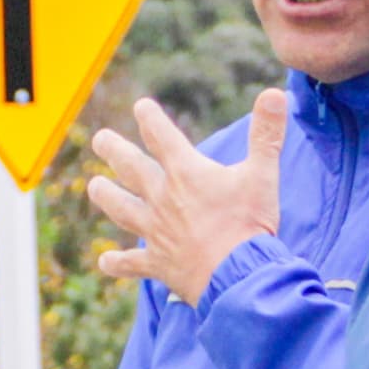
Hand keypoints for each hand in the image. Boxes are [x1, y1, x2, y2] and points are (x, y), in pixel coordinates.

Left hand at [86, 92, 282, 304]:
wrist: (238, 275)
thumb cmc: (250, 223)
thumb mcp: (263, 174)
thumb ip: (267, 133)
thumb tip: (275, 93)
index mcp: (186, 173)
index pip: (162, 137)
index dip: (150, 119)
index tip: (141, 106)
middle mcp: (163, 198)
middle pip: (132, 169)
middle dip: (114, 150)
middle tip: (99, 139)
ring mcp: (157, 231)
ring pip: (122, 209)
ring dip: (106, 196)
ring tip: (93, 186)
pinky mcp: (158, 263)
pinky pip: (132, 264)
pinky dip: (117, 263)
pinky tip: (105, 262)